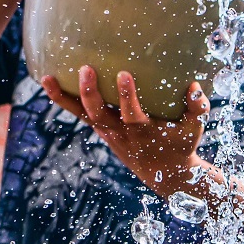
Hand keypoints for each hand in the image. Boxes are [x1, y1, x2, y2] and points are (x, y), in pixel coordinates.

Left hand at [43, 66, 219, 199]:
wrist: (165, 174)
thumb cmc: (181, 145)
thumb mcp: (194, 129)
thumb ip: (197, 107)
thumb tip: (195, 84)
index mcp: (143, 131)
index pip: (131, 114)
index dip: (127, 96)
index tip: (124, 74)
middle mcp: (121, 133)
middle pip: (99, 115)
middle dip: (90, 93)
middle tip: (85, 68)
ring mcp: (108, 132)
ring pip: (82, 116)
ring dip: (64, 98)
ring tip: (46, 78)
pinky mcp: (101, 130)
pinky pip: (79, 115)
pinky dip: (63, 100)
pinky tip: (49, 82)